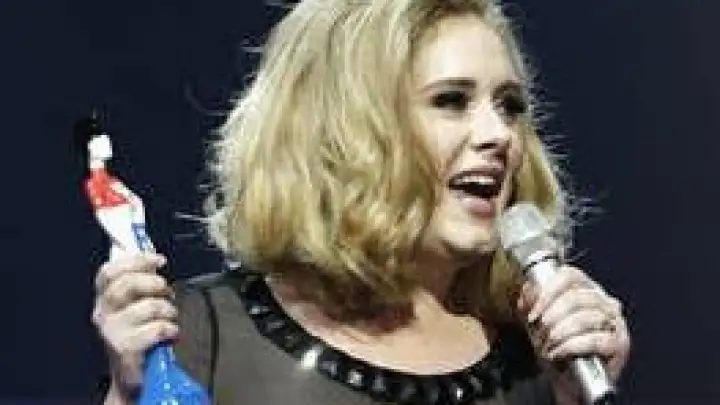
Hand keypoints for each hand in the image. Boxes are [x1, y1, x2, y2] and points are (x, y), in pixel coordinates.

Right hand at [92, 253, 177, 399]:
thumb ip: (140, 285)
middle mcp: (103, 314)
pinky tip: (170, 333)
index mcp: (103, 300)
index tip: (159, 260)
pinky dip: (170, 328)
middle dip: (156, 283)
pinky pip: (156, 329)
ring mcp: (113, 333)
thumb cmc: (137, 337)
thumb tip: (156, 262)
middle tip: (167, 293)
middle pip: (128, 284)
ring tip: (169, 318)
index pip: (109, 271)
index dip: (135, 260)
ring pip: (148, 306)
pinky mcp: (126, 350)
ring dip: (168, 310)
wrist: (130, 377)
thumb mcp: (133, 307)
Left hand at [516, 265, 630, 400]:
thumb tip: (529, 290)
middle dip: (551, 317)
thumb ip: (531, 301)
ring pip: (585, 318)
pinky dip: (571, 346)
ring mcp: (615, 322)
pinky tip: (558, 352)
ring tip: (548, 344)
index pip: (568, 275)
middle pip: (575, 297)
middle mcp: (604, 301)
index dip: (547, 291)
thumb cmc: (556, 347)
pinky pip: (595, 340)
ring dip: (559, 333)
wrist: (568, 383)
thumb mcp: (536, 321)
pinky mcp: (620, 344)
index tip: (532, 312)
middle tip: (539, 332)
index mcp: (586, 289)